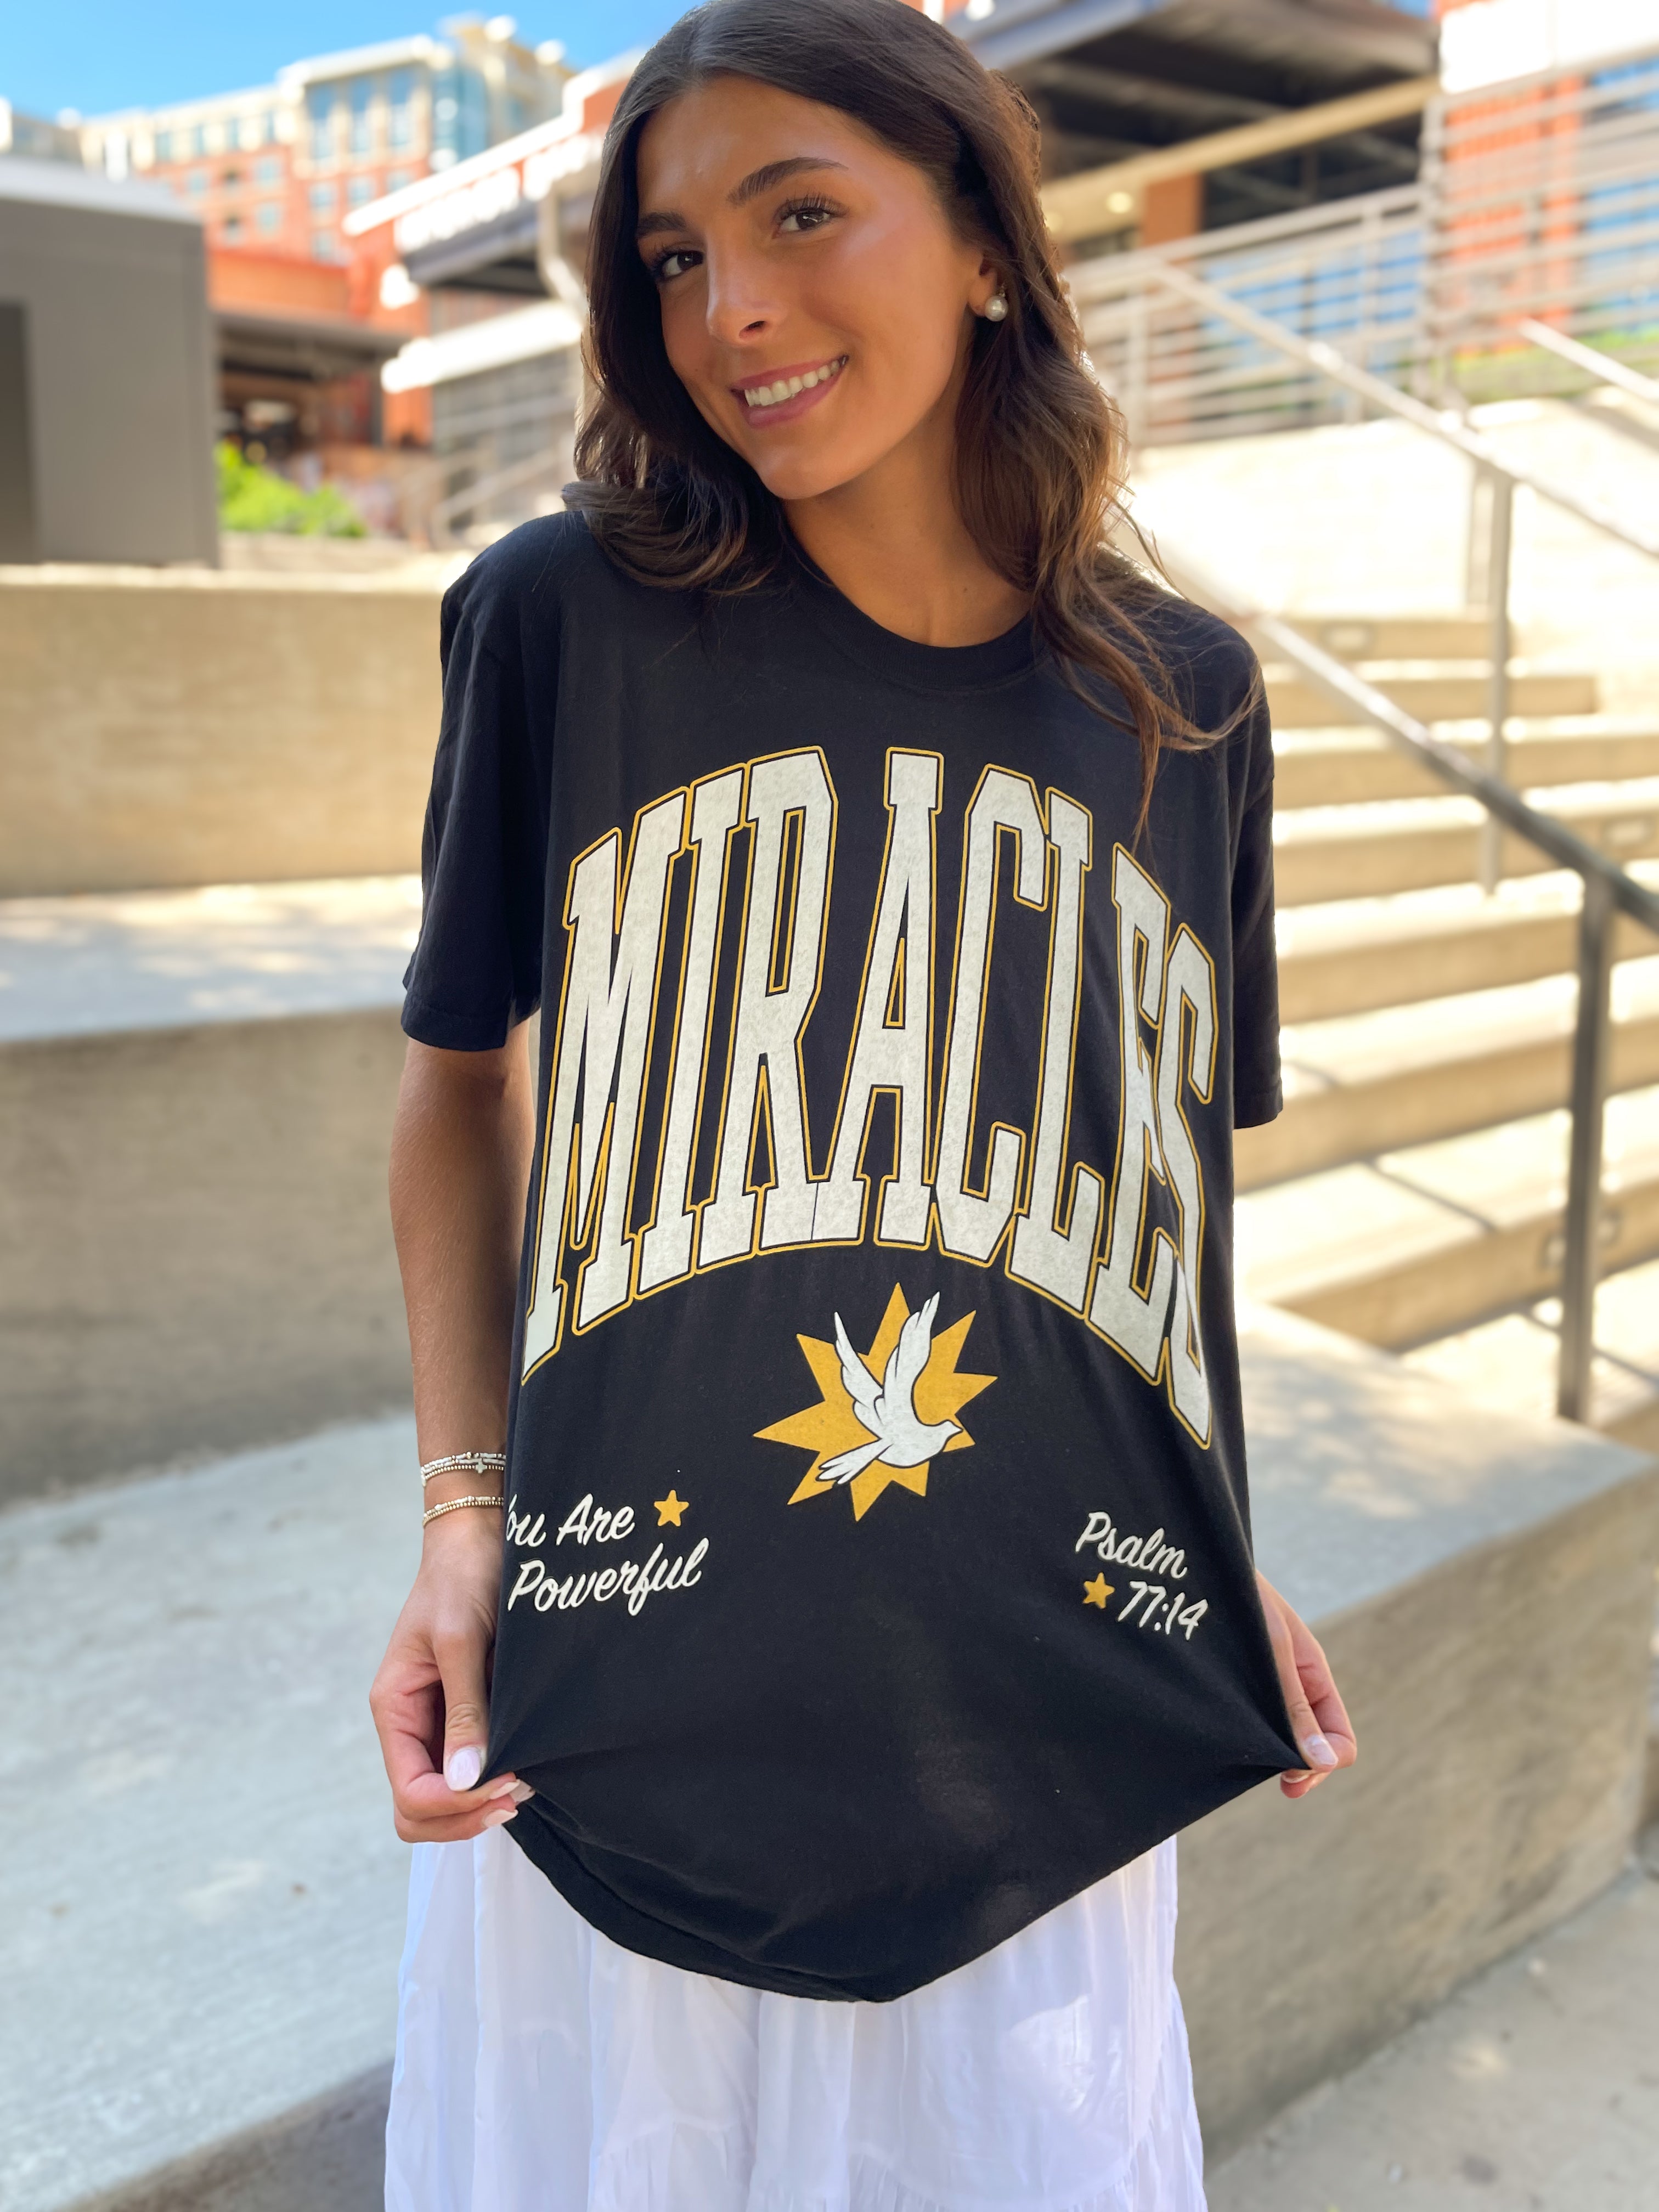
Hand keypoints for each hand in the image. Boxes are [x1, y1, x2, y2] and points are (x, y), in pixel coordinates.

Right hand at [370, 1507, 527, 1841]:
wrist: (483, 1537)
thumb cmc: (464, 1577)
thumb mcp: (459, 1640)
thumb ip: (463, 1710)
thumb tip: (464, 1781)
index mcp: (394, 1709)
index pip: (411, 1793)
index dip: (456, 1805)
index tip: (505, 1782)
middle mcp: (411, 1725)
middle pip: (421, 1811)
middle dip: (465, 1816)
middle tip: (518, 1792)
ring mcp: (439, 1724)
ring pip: (448, 1798)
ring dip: (483, 1803)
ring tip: (528, 1779)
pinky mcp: (469, 1714)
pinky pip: (473, 1769)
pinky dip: (496, 1780)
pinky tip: (529, 1763)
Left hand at [1256, 1571, 1355, 1799]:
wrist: (1205, 1568)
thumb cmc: (1243, 1600)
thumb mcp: (1276, 1651)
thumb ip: (1296, 1704)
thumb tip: (1325, 1761)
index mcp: (1315, 1675)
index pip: (1340, 1737)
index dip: (1325, 1762)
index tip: (1292, 1775)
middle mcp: (1297, 1685)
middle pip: (1316, 1745)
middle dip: (1305, 1768)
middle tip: (1283, 1787)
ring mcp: (1270, 1686)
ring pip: (1287, 1737)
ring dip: (1279, 1756)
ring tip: (1254, 1766)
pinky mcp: (1241, 1685)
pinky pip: (1259, 1722)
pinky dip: (1256, 1740)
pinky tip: (1237, 1744)